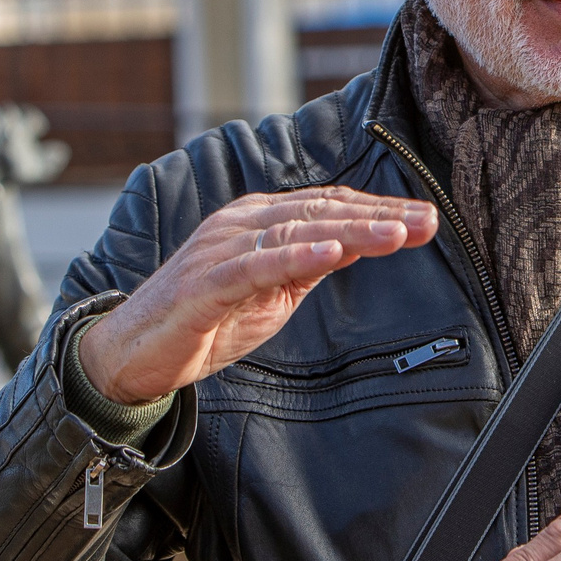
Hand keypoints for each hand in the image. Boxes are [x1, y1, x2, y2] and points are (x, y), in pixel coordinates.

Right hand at [77, 187, 440, 405]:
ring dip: (352, 230)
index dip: (379, 209)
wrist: (134, 355)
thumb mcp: (272, 293)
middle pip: (322, 210)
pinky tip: (333, 252)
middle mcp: (241, 222)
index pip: (329, 206)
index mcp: (259, 219)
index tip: (425, 218)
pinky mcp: (205, 282)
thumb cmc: (205, 322)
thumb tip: (359, 244)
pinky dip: (298, 255)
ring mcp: (221, 248)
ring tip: (397, 232)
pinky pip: (258, 264)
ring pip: (298, 230)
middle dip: (379, 214)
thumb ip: (309, 266)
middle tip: (427, 220)